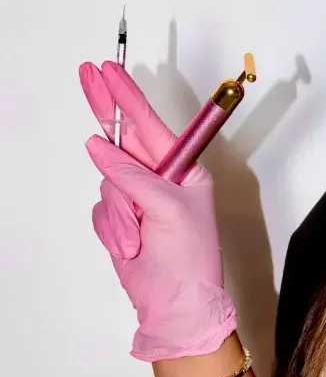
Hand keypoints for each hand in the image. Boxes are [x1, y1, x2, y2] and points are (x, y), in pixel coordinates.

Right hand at [80, 61, 236, 361]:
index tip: (107, 70)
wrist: (175, 307)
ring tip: (139, 238)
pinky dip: (112, 230)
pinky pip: (101, 210)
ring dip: (119, 214)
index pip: (150, 126)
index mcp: (185, 172)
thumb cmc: (188, 260)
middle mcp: (162, 180)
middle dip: (107, 114)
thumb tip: (99, 145)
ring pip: (106, 182)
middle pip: (123, 143)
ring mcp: (139, 200)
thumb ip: (132, 176)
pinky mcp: (122, 221)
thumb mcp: (168, 211)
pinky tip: (130, 247)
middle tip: (85, 75)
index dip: (128, 97)